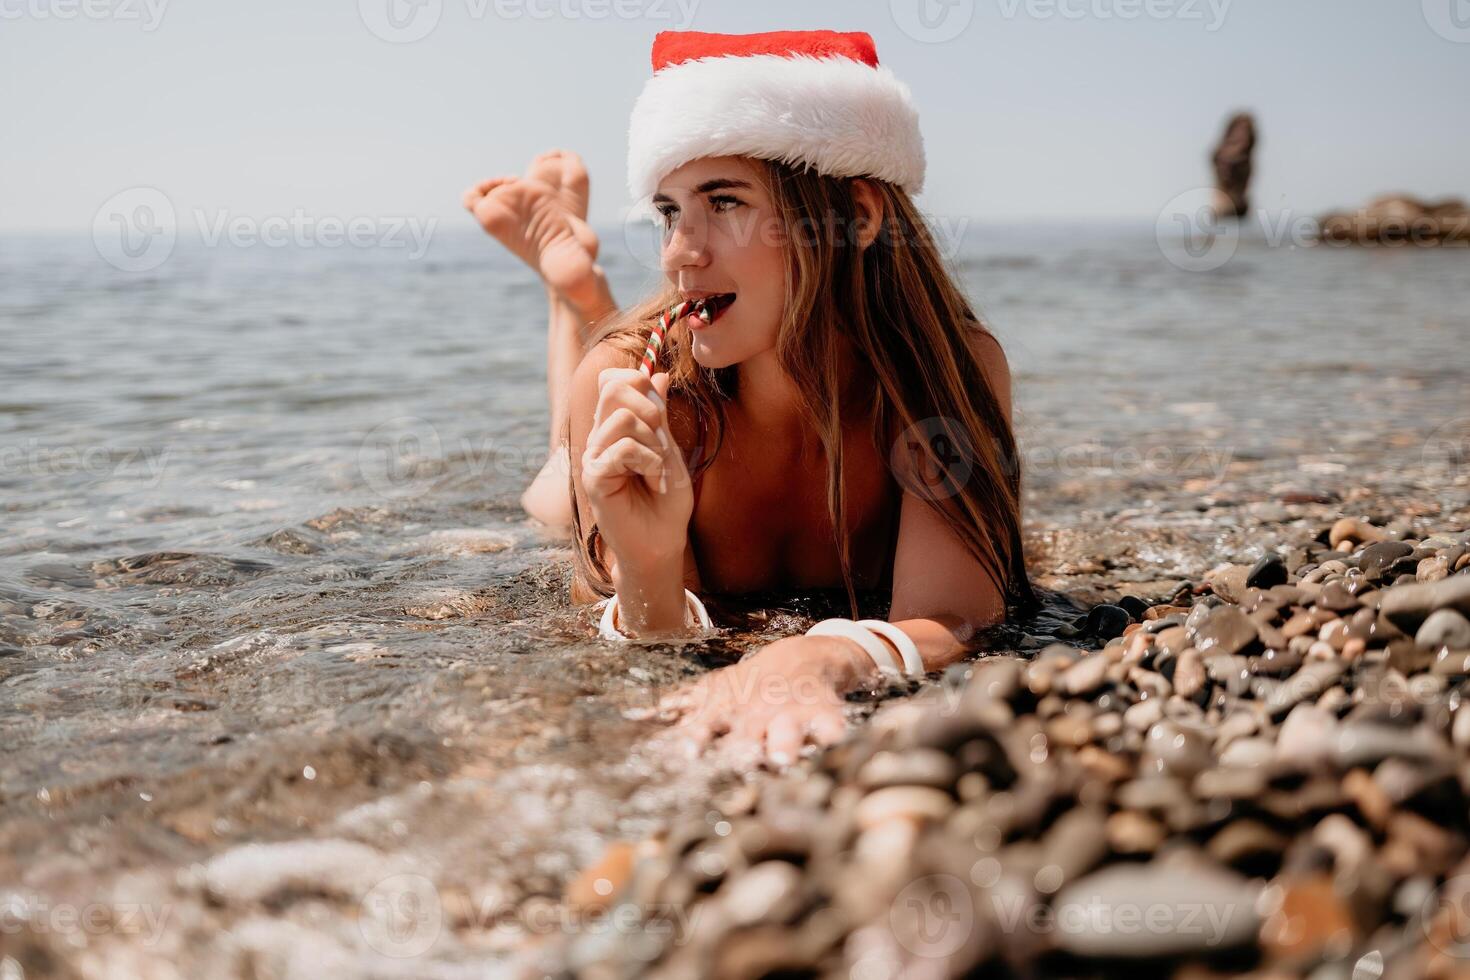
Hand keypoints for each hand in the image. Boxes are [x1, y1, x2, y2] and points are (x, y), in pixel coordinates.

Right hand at [581, 368, 690, 571]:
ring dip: (653, 443)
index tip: (659, 406)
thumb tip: (658, 373)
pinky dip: (648, 462)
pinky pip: (623, 449)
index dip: (636, 379)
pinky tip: (652, 482)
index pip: (612, 380)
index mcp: (614, 427)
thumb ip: (659, 414)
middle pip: (612, 388)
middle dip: (649, 407)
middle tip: (662, 440)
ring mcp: (593, 456)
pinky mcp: (593, 477)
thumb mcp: (669, 449)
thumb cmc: (666, 501)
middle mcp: (599, 437)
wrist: (662, 541)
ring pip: (622, 419)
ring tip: (658, 470)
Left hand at [656, 635, 874, 769]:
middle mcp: (757, 715)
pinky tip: (839, 747)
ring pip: (788, 732)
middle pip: (749, 734)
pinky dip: (836, 737)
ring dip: (785, 744)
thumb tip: (634, 716)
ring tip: (783, 759)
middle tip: (741, 762)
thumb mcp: (715, 693)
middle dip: (744, 750)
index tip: (689, 753)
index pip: (708, 725)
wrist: (802, 658)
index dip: (698, 738)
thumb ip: (679, 706)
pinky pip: (833, 727)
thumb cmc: (749, 687)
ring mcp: (790, 715)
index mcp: (729, 712)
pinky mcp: (824, 716)